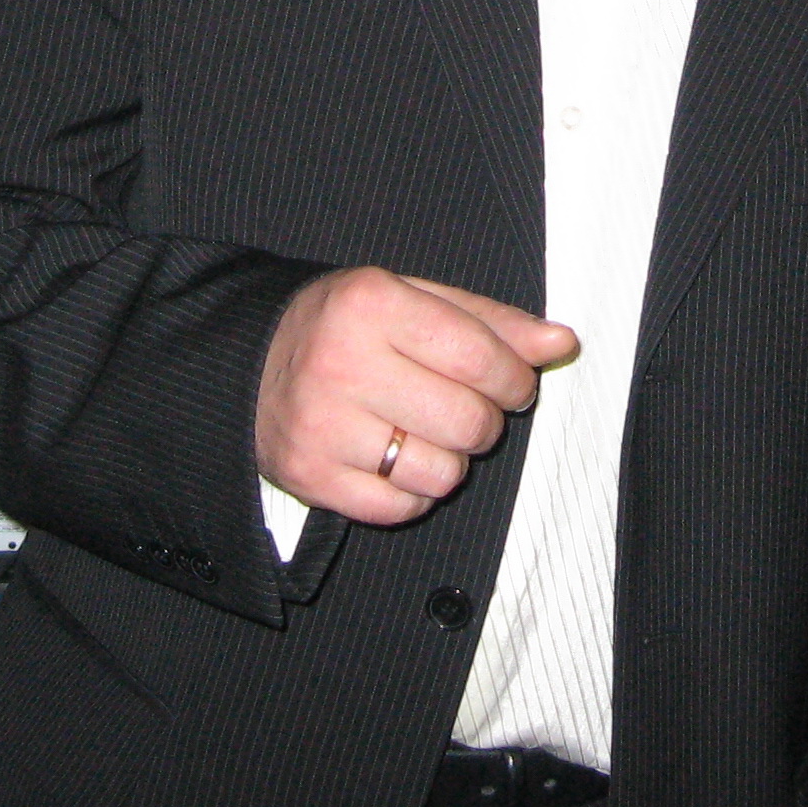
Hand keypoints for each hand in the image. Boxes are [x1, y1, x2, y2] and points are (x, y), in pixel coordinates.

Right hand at [255, 268, 575, 526]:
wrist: (246, 362)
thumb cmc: (344, 326)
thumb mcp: (412, 297)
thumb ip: (489, 321)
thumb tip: (561, 343)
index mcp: (371, 304)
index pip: (482, 358)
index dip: (517, 378)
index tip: (514, 382)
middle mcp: (342, 363)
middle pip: (469, 422)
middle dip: (484, 421)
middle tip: (465, 406)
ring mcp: (322, 426)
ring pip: (442, 474)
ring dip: (450, 459)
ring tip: (424, 431)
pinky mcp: (310, 478)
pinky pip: (402, 509)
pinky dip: (414, 493)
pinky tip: (394, 458)